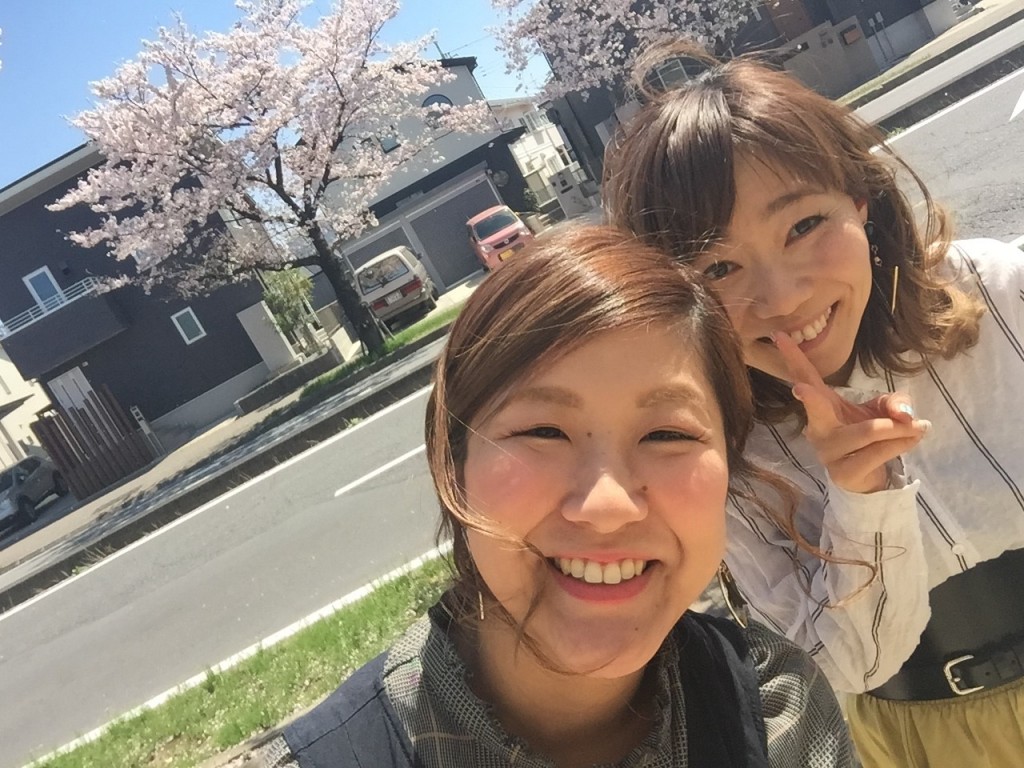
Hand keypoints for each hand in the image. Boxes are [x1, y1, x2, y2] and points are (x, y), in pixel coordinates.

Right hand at [772, 332, 930, 493]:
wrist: (872, 477)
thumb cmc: (872, 436)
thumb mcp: (884, 410)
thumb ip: (895, 403)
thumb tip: (904, 413)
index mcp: (822, 406)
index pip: (804, 377)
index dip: (792, 357)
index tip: (779, 335)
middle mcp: (819, 428)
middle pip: (816, 409)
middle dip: (811, 399)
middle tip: (801, 389)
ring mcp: (828, 453)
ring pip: (865, 432)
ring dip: (896, 428)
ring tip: (920, 426)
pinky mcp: (844, 472)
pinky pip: (876, 453)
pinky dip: (900, 443)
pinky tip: (914, 438)